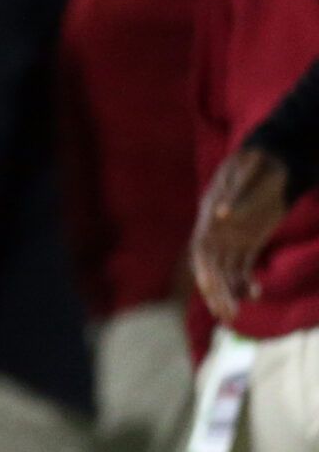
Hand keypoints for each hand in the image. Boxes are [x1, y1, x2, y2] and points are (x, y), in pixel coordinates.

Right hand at [192, 145, 290, 322]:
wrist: (274, 160)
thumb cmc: (259, 164)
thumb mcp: (248, 172)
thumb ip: (235, 193)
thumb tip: (221, 215)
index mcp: (211, 216)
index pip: (202, 249)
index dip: (204, 270)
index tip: (209, 290)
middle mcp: (218, 230)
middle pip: (212, 266)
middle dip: (217, 291)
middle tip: (227, 314)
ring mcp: (233, 237)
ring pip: (225, 271)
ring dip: (228, 292)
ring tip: (235, 315)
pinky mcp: (249, 241)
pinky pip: (242, 266)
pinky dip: (245, 282)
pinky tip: (254, 294)